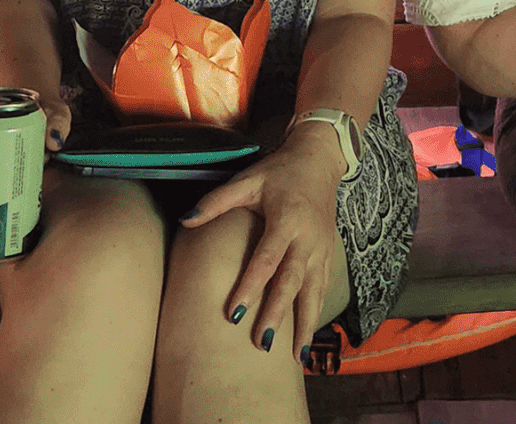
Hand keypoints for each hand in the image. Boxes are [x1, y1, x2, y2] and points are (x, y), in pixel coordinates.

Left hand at [182, 125, 344, 357]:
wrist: (320, 159)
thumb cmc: (280, 170)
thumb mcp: (249, 179)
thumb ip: (217, 201)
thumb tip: (185, 219)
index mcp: (286, 219)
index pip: (267, 258)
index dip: (251, 286)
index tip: (234, 314)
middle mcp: (307, 237)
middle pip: (292, 281)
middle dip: (278, 313)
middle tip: (262, 344)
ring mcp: (322, 247)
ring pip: (314, 290)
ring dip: (305, 323)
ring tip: (296, 356)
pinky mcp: (329, 253)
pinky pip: (323, 287)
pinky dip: (316, 313)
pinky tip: (308, 336)